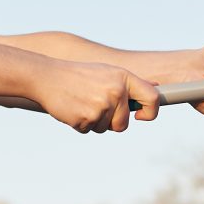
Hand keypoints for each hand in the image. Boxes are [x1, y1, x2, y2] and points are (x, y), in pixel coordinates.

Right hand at [33, 59, 160, 133]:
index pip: (153, 98)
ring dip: (94, 122)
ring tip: (82, 102)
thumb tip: (155, 86)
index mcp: (123, 78)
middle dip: (112, 122)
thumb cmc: (80, 75)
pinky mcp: (86, 119)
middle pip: (124, 124)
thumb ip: (130, 83)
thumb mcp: (108, 72)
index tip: (141, 116)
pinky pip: (89, 130)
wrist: (48, 76)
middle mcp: (116, 91)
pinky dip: (81, 124)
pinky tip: (73, 108)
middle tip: (96, 105)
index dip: (151, 112)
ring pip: (106, 128)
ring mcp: (101, 106)